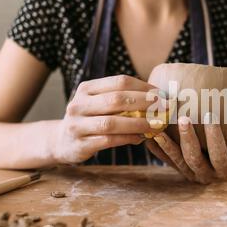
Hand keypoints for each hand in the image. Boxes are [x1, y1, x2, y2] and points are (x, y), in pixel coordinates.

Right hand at [50, 75, 164, 163]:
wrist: (62, 141)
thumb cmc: (91, 119)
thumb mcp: (99, 103)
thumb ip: (122, 98)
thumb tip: (158, 98)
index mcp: (86, 88)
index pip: (119, 82)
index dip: (144, 87)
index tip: (162, 95)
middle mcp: (79, 104)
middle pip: (117, 99)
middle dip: (144, 103)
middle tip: (164, 108)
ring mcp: (77, 125)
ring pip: (112, 122)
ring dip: (138, 124)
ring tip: (156, 125)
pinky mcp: (80, 145)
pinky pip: (109, 140)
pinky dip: (128, 138)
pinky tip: (141, 138)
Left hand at [145, 115, 226, 183]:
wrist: (220, 164)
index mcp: (224, 170)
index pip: (219, 156)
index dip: (214, 138)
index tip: (210, 116)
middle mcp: (206, 175)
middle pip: (194, 159)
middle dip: (188, 139)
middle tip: (183, 118)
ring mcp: (189, 174)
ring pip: (176, 161)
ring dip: (167, 144)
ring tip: (158, 128)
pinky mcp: (177, 169)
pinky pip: (165, 160)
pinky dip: (156, 148)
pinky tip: (149, 135)